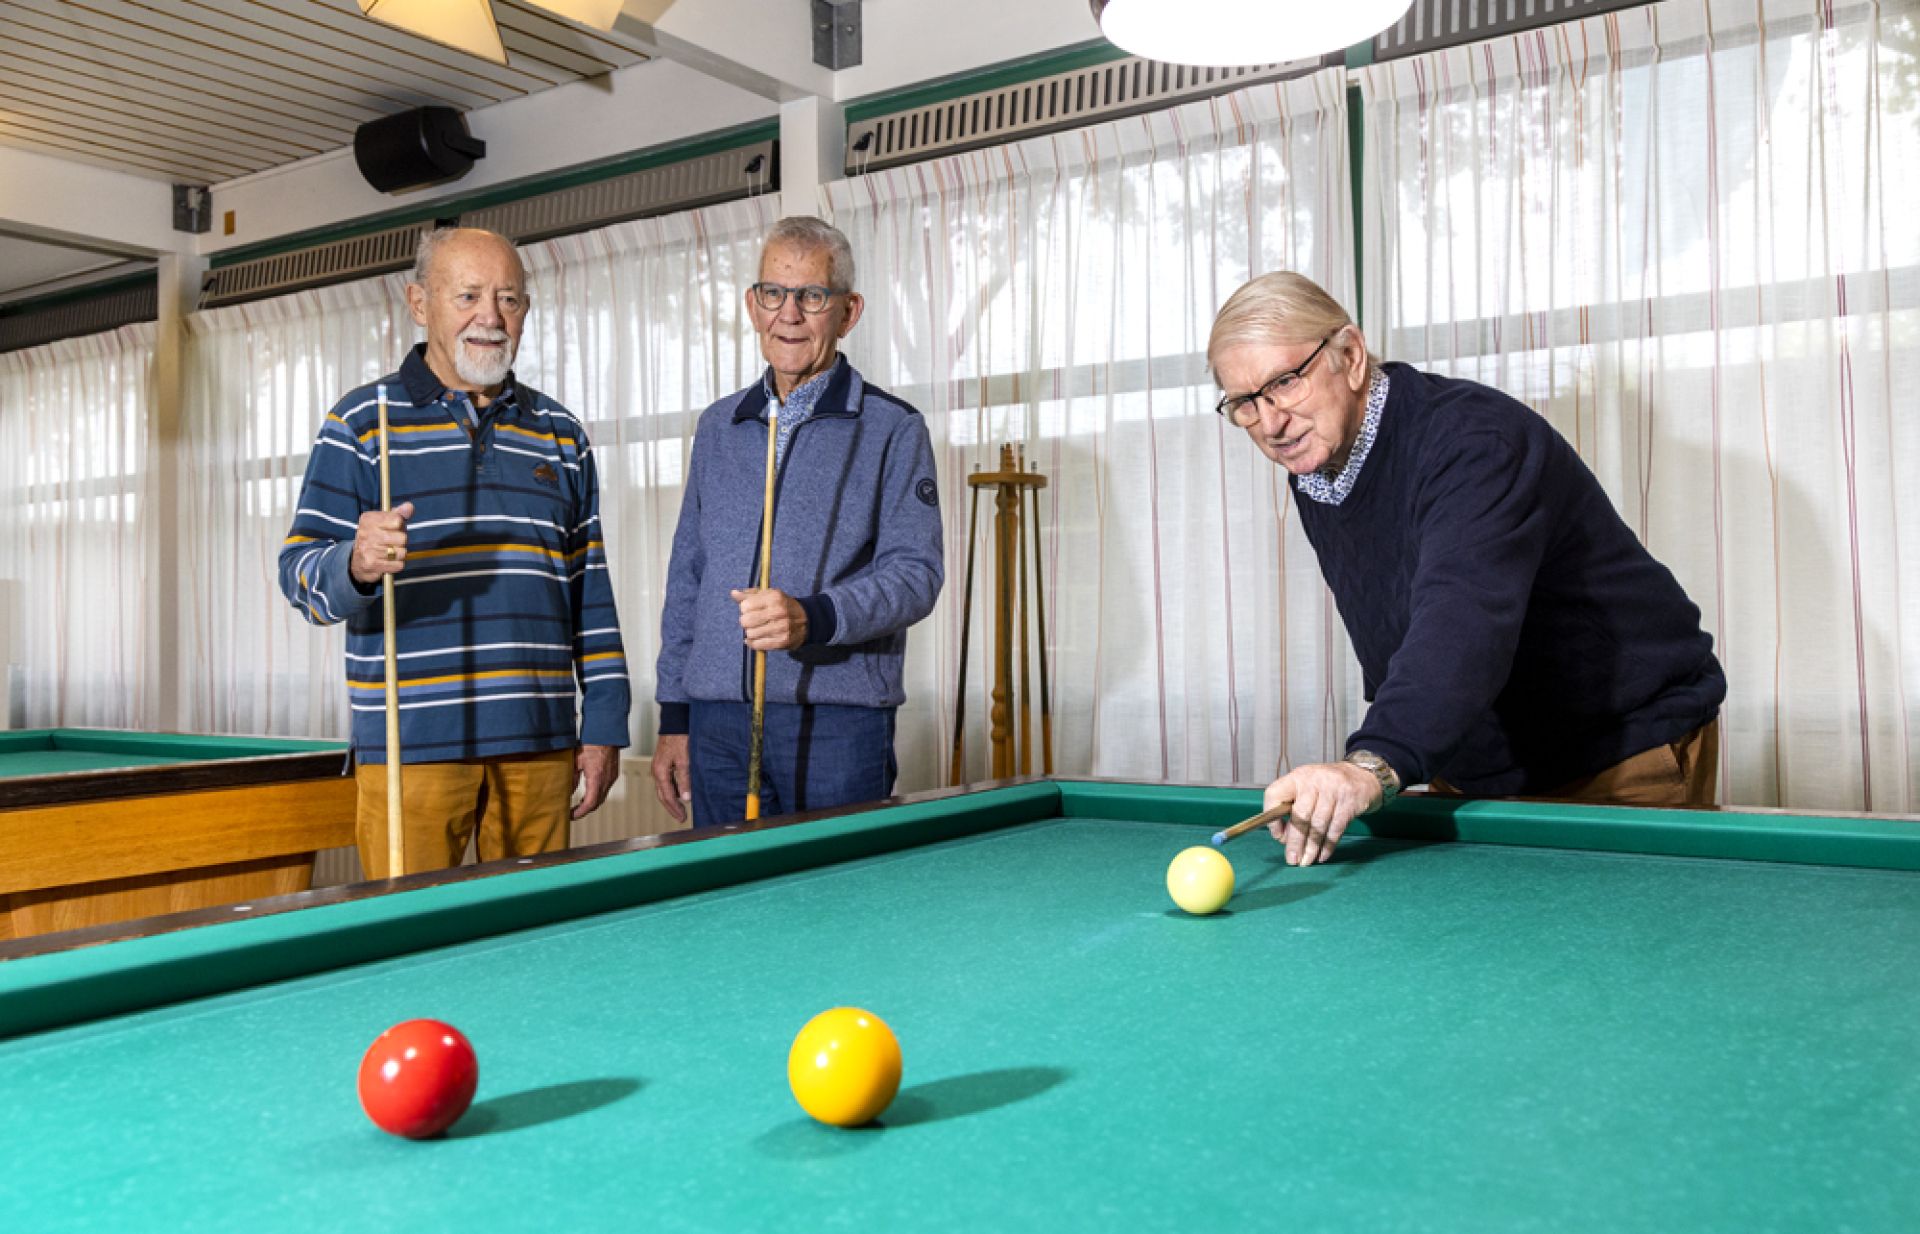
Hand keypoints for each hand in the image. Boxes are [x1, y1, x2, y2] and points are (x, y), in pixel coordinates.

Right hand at [350, 501, 414, 584]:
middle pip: (402, 538)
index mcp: (369, 519)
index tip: (393, 528)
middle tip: (393, 543)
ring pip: (401, 552)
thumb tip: (409, 506)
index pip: (397, 520)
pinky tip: (388, 562)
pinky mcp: (372, 564)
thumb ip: (399, 514)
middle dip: (402, 542)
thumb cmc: (376, 538)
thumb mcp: (385, 522)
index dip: (400, 526)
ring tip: (390, 553)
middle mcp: (366, 533)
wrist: (357, 562)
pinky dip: (396, 565)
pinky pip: (398, 565)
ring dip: (399, 554)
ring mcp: (368, 549)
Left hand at [572, 744, 619, 819]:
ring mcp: (611, 778)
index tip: (571, 815)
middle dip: (584, 810)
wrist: (607, 733)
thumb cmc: (593, 743)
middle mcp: (606, 780)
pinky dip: (596, 795)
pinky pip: (605, 790)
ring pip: (602, 797)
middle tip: (572, 813)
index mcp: (597, 778)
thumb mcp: (576, 761)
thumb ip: (571, 778)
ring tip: (578, 805)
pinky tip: (588, 793)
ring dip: (590, 803)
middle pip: (597, 803)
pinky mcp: (613, 774)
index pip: (589, 803)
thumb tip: (566, 791)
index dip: (580, 812)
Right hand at [651, 734, 690, 823]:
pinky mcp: (663, 763)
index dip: (675, 808)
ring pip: (664, 788)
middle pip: (663, 795)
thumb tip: (686, 798)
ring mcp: (659, 767)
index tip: (682, 817)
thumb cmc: (679, 739)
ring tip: (681, 807)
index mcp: (660, 772)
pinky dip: (673, 789)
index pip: (667, 796)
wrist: (675, 723)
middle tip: (681, 816)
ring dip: (672, 799)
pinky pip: (666, 781)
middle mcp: (657, 771)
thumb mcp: (684, 761)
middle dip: (671, 807)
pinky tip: (680, 791)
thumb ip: (684, 780)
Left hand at [731, 587, 807, 651]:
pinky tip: (756, 639)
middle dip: (746, 622)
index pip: (745, 606)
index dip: (744, 609)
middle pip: (745, 621)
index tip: (750, 610)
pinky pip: (758, 645)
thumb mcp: (769, 595)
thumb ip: (750, 594)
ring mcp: (780, 628)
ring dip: (750, 633)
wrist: (806, 620)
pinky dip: (753, 643)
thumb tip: (733, 593)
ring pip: (750, 634)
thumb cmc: (782, 605)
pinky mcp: (782, 641)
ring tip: (757, 630)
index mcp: (773, 597)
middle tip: (752, 621)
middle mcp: (777, 612)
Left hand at [1263, 761, 1384, 865]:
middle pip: (1300, 815)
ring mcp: (1333, 790)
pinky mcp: (1350, 802)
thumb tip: (1284, 838)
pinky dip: (1328, 845)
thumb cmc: (1327, 787)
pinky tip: (1322, 856)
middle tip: (1292, 860)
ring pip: (1318, 825)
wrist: (1362, 776)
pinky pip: (1336, 829)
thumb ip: (1293, 809)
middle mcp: (1314, 781)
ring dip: (1311, 848)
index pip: (1275, 794)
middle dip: (1295, 842)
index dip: (1273, 818)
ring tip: (1306, 862)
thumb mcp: (1307, 789)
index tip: (1278, 836)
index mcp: (1297, 777)